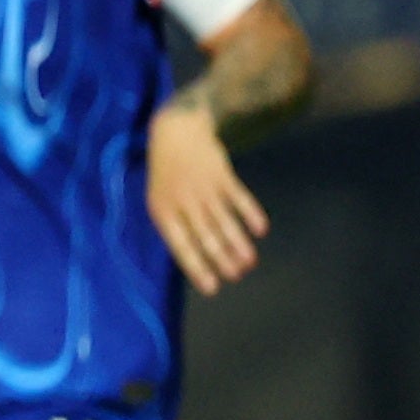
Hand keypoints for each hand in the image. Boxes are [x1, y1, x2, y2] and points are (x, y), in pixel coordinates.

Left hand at [147, 101, 269, 293]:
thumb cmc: (166, 173)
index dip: (197, 268)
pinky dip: (250, 214)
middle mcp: (183, 202)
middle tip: (236, 276)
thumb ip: (175, 224)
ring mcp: (203, 189)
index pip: (181, 246)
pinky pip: (239, 198)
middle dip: (222, 259)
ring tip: (249, 262)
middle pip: (206, 237)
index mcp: (163, 212)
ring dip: (238, 244)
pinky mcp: (222, 175)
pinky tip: (260, 229)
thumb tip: (195, 256)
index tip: (212, 287)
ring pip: (224, 222)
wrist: (175, 132)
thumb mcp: (159, 198)